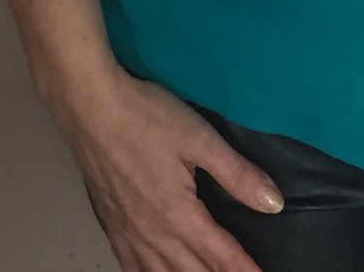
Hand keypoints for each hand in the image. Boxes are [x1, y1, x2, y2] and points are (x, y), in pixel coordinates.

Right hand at [43, 62, 283, 271]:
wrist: (90, 107)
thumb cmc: (148, 117)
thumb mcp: (200, 138)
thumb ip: (237, 174)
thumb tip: (274, 204)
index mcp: (180, 215)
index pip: (221, 255)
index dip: (245, 269)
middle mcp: (153, 234)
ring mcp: (127, 233)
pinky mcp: (109, 225)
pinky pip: (131, 267)